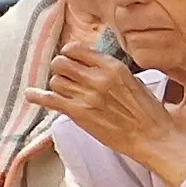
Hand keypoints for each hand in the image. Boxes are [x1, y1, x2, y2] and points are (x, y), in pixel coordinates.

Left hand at [23, 46, 185, 178]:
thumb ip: (111, 72)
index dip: (69, 53)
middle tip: (66, 76)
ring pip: (55, 81)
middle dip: (61, 69)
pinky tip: (32, 94)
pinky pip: (49, 99)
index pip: (77, 49)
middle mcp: (98, 78)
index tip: (69, 58)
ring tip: (66, 93)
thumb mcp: (134, 82)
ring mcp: (87, 96)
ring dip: (58, 86)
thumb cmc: (149, 113)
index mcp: (114, 67)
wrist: (153, 137)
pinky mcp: (79, 113)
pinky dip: (38, 97)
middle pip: (61, 63)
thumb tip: (91, 66)